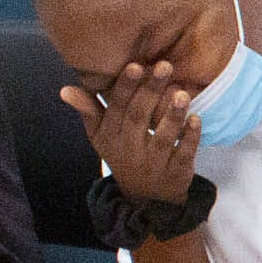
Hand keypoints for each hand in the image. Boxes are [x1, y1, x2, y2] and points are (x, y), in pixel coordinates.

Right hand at [60, 62, 199, 205]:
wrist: (147, 197)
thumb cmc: (123, 154)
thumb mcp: (101, 136)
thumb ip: (88, 111)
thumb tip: (65, 89)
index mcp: (111, 135)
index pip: (117, 108)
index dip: (125, 88)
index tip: (135, 65)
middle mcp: (130, 148)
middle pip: (140, 117)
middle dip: (151, 91)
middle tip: (165, 66)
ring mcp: (154, 162)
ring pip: (162, 137)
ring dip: (173, 115)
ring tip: (182, 94)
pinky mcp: (176, 172)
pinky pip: (183, 154)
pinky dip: (190, 137)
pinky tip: (196, 119)